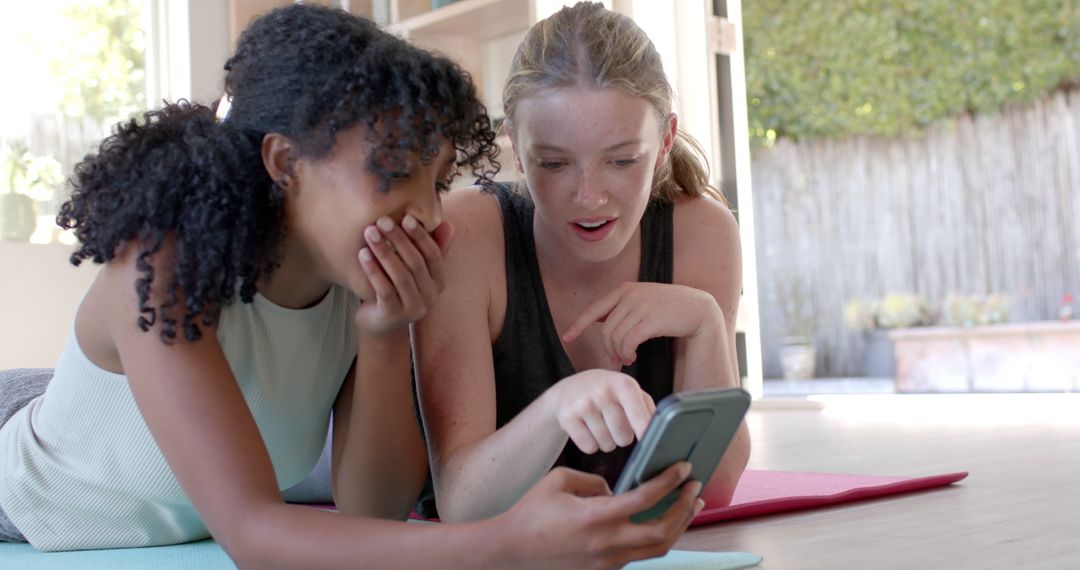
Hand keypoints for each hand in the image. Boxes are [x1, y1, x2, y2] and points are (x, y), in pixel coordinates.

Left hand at [353, 215, 453, 334]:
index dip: (421, 237)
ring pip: (400, 276)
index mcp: (438, 282)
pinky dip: (373, 270)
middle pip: (416, 264)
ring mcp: (412, 308)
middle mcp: (429, 297)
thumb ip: (429, 248)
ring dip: (384, 252)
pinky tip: (362, 254)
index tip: (406, 218)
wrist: (378, 325)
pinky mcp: (393, 316)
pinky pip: (384, 290)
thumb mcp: (413, 270)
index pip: (434, 256)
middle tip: (382, 221)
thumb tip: (447, 224)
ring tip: (370, 233)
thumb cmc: (395, 289)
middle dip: (399, 240)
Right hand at [496, 464, 704, 569]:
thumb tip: (615, 488)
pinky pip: (641, 554)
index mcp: (596, 516)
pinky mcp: (604, 569)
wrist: (511, 550)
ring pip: (658, 548)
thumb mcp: (560, 480)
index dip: (670, 481)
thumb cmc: (532, 511)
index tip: (684, 468)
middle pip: (663, 530)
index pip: (645, 497)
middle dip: (685, 507)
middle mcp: (607, 542)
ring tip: (689, 506)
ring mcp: (608, 560)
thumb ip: (593, 480)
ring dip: (678, 526)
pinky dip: (658, 537)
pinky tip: (662, 521)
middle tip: (695, 487)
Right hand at [546, 370, 655, 453]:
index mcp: (623, 384)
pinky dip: (590, 445)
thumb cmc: (607, 392)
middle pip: (624, 438)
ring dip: (606, 442)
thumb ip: (648, 408)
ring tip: (601, 426)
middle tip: (615, 425)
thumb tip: (661, 431)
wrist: (568, 389)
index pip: (640, 416)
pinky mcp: (567, 416)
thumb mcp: (628, 391)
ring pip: (606, 445)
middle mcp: (603, 391)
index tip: (649, 443)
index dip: (645, 433)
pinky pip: (588, 447)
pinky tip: (587, 430)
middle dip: (622, 438)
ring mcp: (583, 403)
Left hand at [561, 283, 720, 367]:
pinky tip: (634, 356)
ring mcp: (641, 305)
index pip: (594, 309)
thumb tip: (599, 321)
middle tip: (617, 359)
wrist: (698, 309)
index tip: (567, 338)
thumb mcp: (643, 301)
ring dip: (619, 353)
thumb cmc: (669, 309)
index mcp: (624, 289)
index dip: (579, 324)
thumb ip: (623, 308)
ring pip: (616, 337)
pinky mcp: (651, 318)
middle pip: (605, 330)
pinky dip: (627, 353)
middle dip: (608, 349)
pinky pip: (628, 342)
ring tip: (628, 359)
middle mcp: (630, 295)